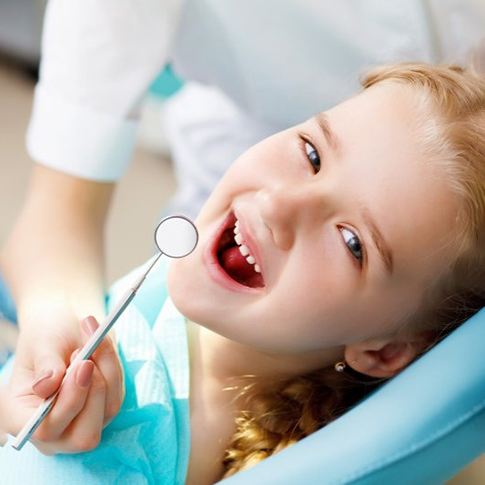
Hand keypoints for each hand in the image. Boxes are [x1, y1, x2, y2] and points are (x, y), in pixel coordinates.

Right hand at [1, 313, 123, 453]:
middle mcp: (52, 429)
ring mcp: (81, 422)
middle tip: (89, 355)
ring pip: (108, 411)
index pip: (46, 430)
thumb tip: (46, 387)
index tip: (83, 364)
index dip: (69, 402)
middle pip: (84, 436)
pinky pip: (118, 394)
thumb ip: (45, 364)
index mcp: (20, 417)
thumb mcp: (41, 341)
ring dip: (107, 371)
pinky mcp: (104, 409)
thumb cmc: (47, 334)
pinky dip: (114, 367)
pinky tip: (101, 345)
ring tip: (93, 340)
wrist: (65, 325)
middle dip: (94, 392)